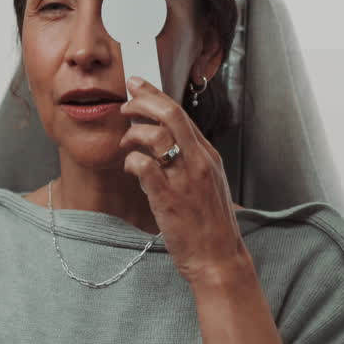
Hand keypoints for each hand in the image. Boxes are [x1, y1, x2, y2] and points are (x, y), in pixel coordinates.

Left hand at [118, 76, 248, 286]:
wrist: (217, 257)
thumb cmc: (209, 223)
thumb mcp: (207, 182)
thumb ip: (190, 159)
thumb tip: (166, 139)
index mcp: (208, 155)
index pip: (181, 113)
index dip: (156, 96)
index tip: (138, 86)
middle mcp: (199, 162)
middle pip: (170, 116)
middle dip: (142, 103)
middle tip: (125, 105)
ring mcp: (184, 179)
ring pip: (156, 136)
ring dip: (133, 134)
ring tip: (126, 144)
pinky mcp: (168, 198)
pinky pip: (144, 167)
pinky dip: (132, 162)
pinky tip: (130, 167)